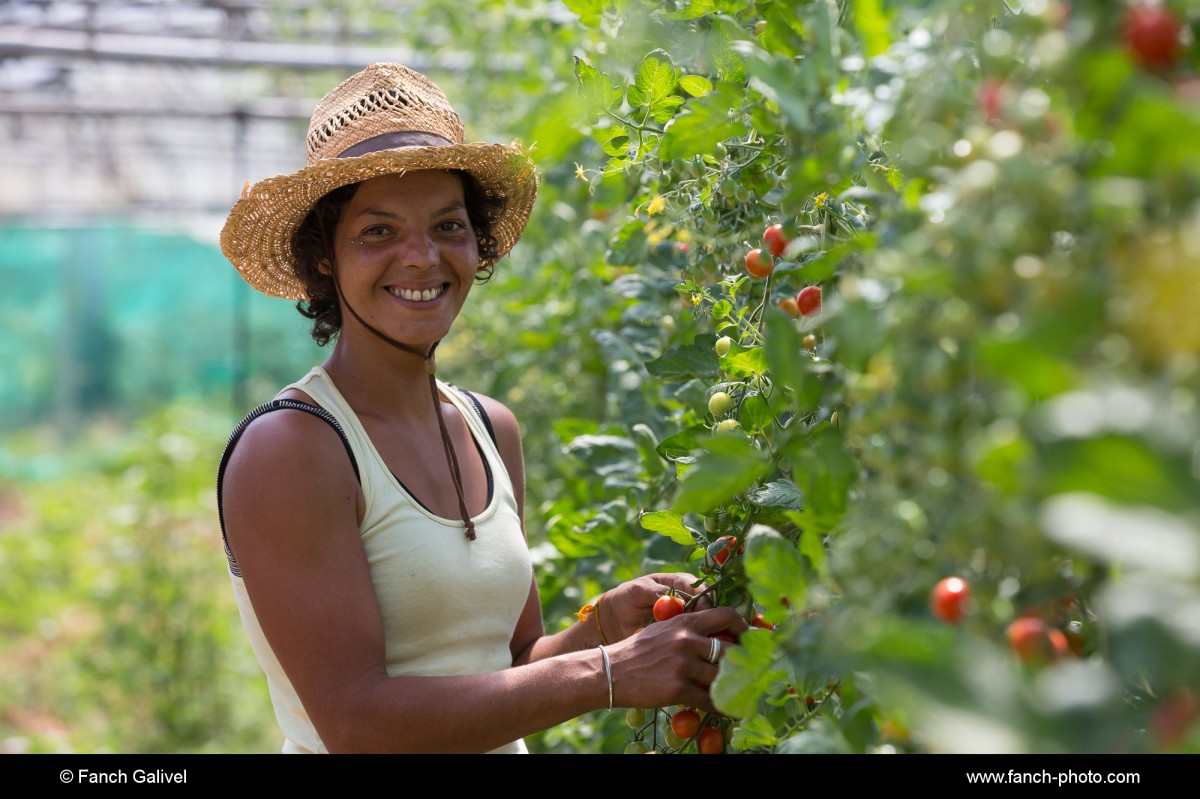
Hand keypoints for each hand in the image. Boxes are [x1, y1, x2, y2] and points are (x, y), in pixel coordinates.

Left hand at [600, 573, 711, 641]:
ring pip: (705, 622)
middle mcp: (689, 597)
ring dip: (704, 632)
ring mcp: (687, 615)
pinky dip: (696, 641)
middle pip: (708, 606)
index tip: (703, 613)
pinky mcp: (683, 631)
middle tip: (704, 631)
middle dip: (709, 618)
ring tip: (698, 642)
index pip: (700, 588)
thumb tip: (681, 602)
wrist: (617, 617)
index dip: (705, 600)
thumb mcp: (638, 591)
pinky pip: (695, 635)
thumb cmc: (628, 597)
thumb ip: (657, 593)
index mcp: (680, 581)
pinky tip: (692, 650)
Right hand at [607, 605, 747, 714]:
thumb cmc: (637, 651)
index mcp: (685, 622)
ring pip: (720, 676)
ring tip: (737, 692)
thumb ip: (687, 629)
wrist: (610, 672)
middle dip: (740, 662)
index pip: (725, 615)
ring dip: (730, 687)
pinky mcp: (678, 689)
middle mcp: (687, 640)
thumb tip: (715, 636)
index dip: (743, 626)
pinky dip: (719, 706)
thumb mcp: (663, 630)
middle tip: (747, 670)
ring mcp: (683, 665)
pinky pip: (708, 699)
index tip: (749, 637)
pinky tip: (724, 709)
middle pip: (730, 650)